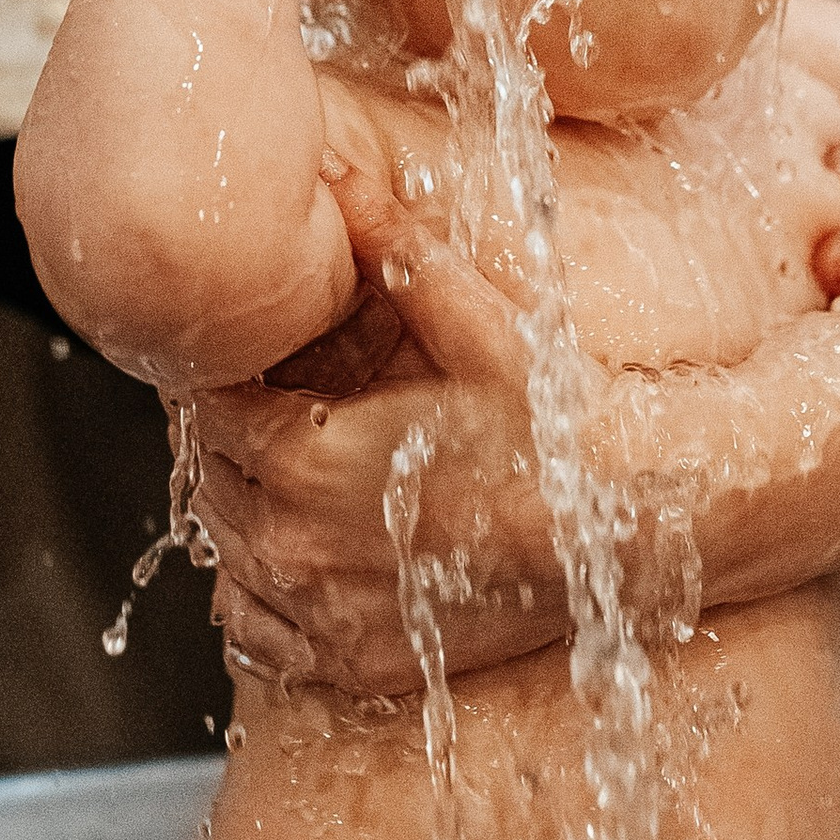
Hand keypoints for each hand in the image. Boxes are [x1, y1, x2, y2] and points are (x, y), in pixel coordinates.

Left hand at [198, 151, 839, 693]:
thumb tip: (338, 175)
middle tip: (280, 411)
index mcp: (303, 458)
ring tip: (299, 476)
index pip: (208, 412)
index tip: (262, 365)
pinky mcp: (353, 665)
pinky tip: (308, 556)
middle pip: (211, 484)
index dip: (230, 381)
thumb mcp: (477, 322)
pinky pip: (260, 635)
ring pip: (229, 559)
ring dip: (247, 516)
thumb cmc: (557, 423)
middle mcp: (294, 547)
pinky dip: (266, 597)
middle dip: (235, 445)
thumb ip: (396, 248)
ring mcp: (321, 615)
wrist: (631, 524)